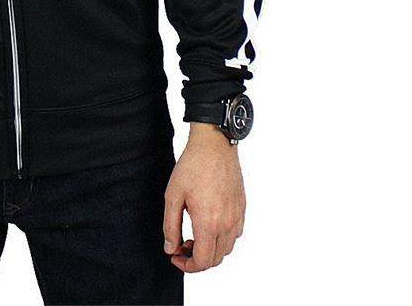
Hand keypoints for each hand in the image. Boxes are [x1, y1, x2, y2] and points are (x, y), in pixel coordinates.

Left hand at [162, 123, 245, 272]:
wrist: (214, 145)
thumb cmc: (192, 166)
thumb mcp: (173, 195)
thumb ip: (170, 226)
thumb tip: (170, 248)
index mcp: (209, 222)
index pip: (203, 261)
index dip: (187, 266)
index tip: (176, 257)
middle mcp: (227, 223)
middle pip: (216, 259)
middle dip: (197, 259)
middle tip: (181, 246)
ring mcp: (237, 216)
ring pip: (227, 249)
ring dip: (210, 250)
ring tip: (193, 235)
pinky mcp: (242, 208)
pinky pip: (235, 234)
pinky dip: (222, 239)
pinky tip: (208, 224)